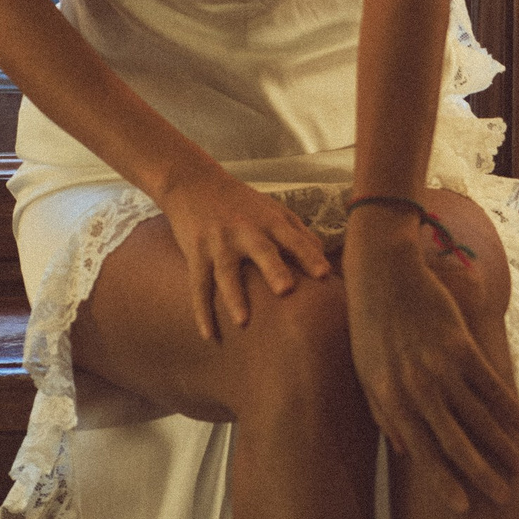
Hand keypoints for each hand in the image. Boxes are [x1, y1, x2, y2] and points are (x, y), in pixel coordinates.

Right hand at [161, 165, 332, 343]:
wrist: (193, 183)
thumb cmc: (240, 200)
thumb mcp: (272, 208)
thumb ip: (298, 232)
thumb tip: (324, 257)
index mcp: (268, 221)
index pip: (292, 238)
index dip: (308, 256)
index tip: (325, 274)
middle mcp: (245, 231)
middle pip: (261, 251)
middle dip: (273, 270)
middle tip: (286, 290)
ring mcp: (218, 243)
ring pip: (227, 272)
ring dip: (235, 297)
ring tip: (243, 322)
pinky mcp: (196, 254)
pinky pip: (198, 286)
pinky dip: (202, 313)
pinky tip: (209, 336)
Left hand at [342, 213, 518, 514]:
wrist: (382, 272)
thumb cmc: (369, 325)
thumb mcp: (366, 373)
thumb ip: (384, 414)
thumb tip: (404, 452)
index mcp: (389, 400)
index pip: (421, 452)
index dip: (444, 482)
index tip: (463, 508)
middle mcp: (416, 388)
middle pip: (455, 442)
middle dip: (481, 474)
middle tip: (503, 498)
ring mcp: (440, 366)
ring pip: (478, 416)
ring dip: (501, 444)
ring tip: (518, 466)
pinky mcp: (461, 344)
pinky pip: (490, 383)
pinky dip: (508, 406)